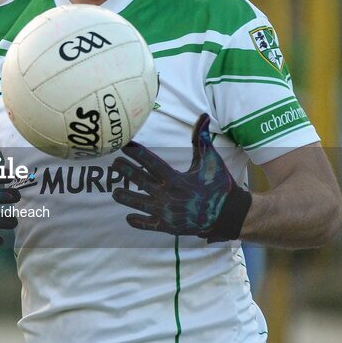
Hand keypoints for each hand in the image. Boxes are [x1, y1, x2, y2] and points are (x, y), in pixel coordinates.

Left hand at [110, 114, 250, 241]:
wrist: (228, 214)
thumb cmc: (218, 185)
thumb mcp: (211, 160)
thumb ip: (202, 139)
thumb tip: (204, 116)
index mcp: (176, 179)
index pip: (151, 163)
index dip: (136, 153)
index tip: (125, 145)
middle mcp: (168, 195)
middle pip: (141, 181)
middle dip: (127, 172)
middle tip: (114, 165)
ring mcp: (166, 212)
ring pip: (140, 204)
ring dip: (126, 198)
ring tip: (114, 192)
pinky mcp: (168, 226)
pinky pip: (149, 224)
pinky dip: (138, 222)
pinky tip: (128, 218)